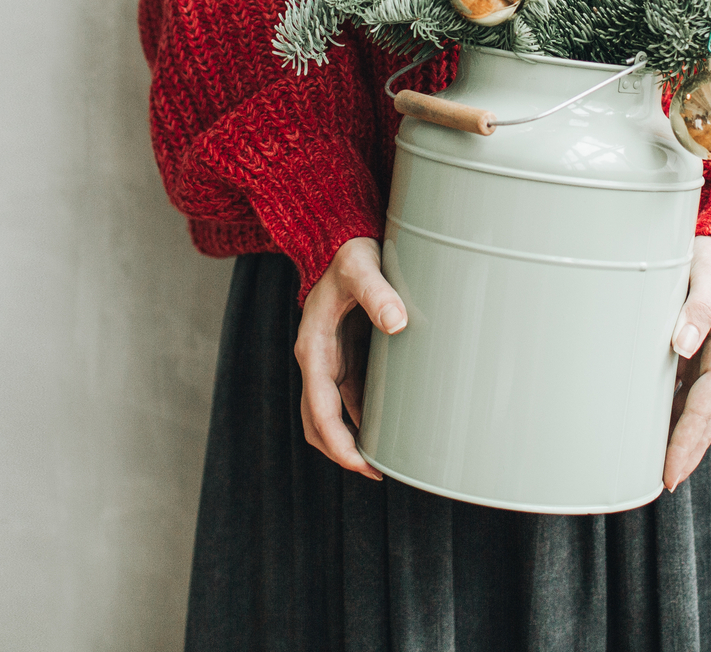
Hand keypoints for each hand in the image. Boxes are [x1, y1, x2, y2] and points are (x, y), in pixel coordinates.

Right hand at [295, 236, 406, 480]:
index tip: (361, 465)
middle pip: (318, 422)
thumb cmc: (349, 253)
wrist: (339, 239)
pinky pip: (349, 397)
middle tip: (378, 472)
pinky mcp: (344, 356)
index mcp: (313, 347)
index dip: (338, 442)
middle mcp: (316, 359)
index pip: (319, 409)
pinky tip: (390, 425)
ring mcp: (329, 360)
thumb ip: (378, 292)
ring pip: (332, 414)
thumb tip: (397, 322)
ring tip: (387, 457)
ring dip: (352, 438)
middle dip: (342, 451)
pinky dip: (363, 416)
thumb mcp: (362, 267)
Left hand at [664, 235, 710, 491]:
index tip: (670, 470)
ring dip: (683, 441)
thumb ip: (696, 307)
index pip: (706, 405)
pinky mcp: (703, 355)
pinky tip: (656, 432)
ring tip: (657, 471)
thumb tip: (680, 345)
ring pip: (700, 411)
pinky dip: (676, 416)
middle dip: (687, 453)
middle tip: (661, 484)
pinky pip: (691, 393)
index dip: (687, 440)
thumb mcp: (706, 273)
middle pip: (706, 418)